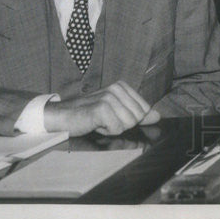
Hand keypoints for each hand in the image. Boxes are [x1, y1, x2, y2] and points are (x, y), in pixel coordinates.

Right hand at [43, 80, 159, 135]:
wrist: (61, 116)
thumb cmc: (88, 114)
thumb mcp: (116, 112)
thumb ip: (138, 114)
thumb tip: (158, 116)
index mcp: (122, 86)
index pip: (145, 110)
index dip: (130, 119)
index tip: (113, 116)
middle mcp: (117, 88)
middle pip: (138, 118)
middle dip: (123, 124)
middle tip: (105, 120)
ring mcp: (109, 97)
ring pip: (129, 124)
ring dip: (114, 128)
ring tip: (99, 122)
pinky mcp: (101, 108)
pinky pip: (117, 129)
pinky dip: (106, 131)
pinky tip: (95, 124)